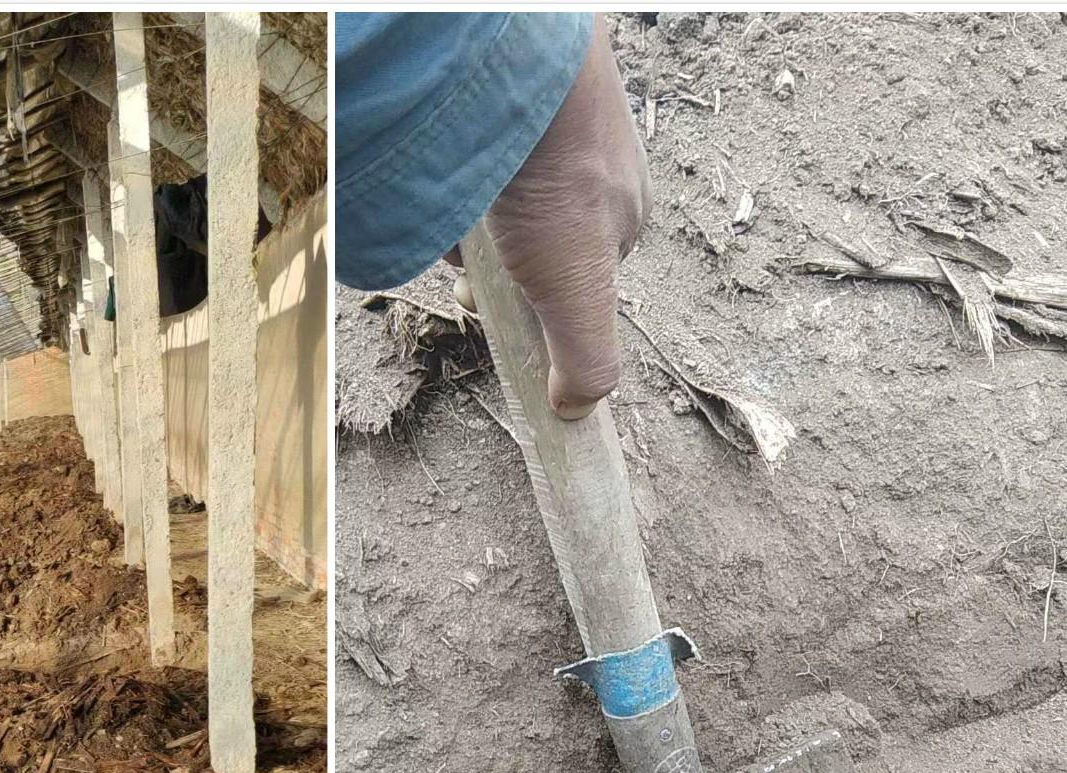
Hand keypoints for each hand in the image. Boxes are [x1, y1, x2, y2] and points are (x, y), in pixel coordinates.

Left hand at [457, 24, 648, 418]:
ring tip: (452, 204)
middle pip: (533, 235)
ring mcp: (556, 127)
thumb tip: (577, 412)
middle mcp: (594, 167)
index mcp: (624, 213)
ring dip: (470, 211)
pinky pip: (478, 146)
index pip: (575, 277)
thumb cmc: (555, 176)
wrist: (521, 67)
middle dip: (495, 257)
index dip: (531, 301)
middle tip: (464, 257)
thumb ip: (586, 357)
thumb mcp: (577, 289)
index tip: (491, 306)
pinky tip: (442, 163)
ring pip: (503, 191)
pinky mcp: (513, 97)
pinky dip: (456, 164)